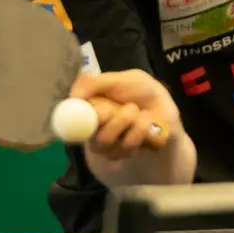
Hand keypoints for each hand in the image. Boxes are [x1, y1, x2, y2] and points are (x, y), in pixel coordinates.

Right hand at [67, 69, 181, 161]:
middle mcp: (92, 129)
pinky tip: (146, 124)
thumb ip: (92, 83)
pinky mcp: (122, 154)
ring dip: (129, 123)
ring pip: (107, 142)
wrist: (164, 105)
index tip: (101, 109)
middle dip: (112, 120)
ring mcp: (106, 145)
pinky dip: (140, 132)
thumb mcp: (118, 78)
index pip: (69, 121)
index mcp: (87, 109)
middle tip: (131, 108)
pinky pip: (126, 148)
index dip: (81, 117)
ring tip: (140, 111)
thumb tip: (72, 96)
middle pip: (89, 134)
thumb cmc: (139, 90)